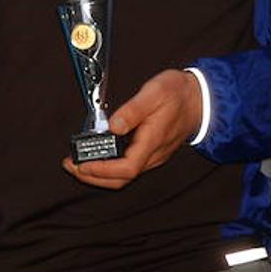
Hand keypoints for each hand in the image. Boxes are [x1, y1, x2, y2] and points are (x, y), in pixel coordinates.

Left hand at [62, 68, 201, 189]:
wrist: (201, 99)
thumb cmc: (178, 93)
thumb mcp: (155, 92)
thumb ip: (133, 109)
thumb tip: (112, 125)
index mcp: (152, 141)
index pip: (126, 168)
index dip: (102, 170)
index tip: (81, 164)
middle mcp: (152, 154)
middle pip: (121, 179)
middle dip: (93, 177)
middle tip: (70, 166)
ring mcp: (152, 156)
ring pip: (124, 176)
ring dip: (99, 174)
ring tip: (77, 163)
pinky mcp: (151, 152)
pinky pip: (128, 167)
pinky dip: (109, 167)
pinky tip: (97, 156)